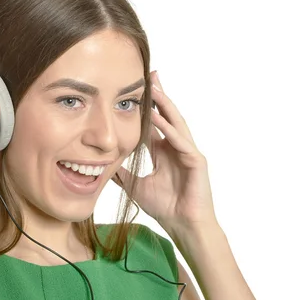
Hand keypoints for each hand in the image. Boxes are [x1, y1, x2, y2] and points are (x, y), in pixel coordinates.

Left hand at [112, 71, 218, 240]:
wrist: (184, 226)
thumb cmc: (166, 208)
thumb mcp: (135, 186)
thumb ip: (123, 173)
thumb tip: (102, 166)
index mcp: (164, 151)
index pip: (154, 123)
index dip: (146, 107)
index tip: (135, 89)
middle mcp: (177, 147)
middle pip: (167, 115)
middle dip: (159, 95)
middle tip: (150, 73)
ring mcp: (188, 152)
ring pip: (176, 122)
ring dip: (165, 105)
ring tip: (154, 87)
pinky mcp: (196, 161)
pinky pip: (181, 141)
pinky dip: (168, 129)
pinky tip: (158, 118)